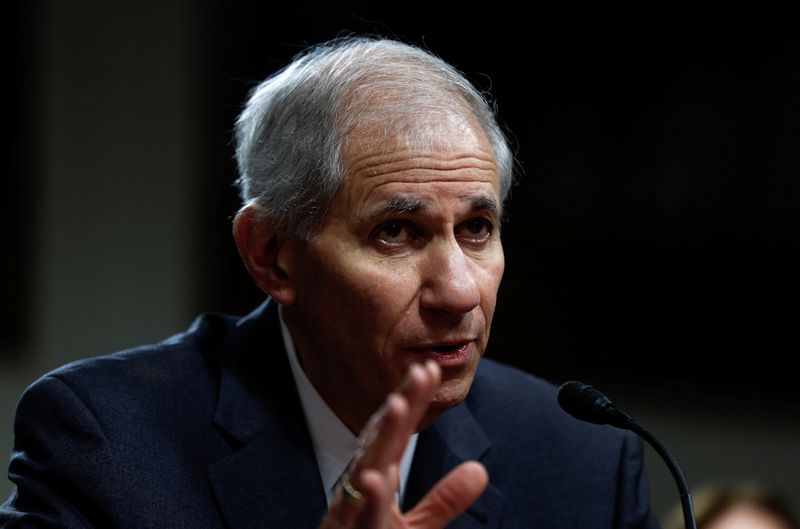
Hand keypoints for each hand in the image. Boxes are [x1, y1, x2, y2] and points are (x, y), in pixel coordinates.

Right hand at [320, 360, 488, 528]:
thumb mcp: (416, 527)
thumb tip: (480, 470)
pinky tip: (376, 479)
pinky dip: (366, 497)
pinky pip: (358, 514)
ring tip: (398, 405)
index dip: (414, 399)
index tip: (431, 368)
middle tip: (421, 370)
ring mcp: (353, 506)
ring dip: (381, 436)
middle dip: (402, 403)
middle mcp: (364, 483)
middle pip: (385, 437)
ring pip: (368, 466)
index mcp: (380, 475)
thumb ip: (445, 500)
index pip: (400, 431)